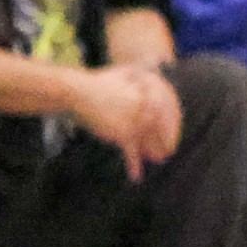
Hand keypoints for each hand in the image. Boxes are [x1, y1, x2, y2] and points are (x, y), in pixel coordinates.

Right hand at [69, 63, 184, 171]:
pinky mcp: (123, 133)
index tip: (172, 135)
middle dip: (165, 143)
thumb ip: (136, 72)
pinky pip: (131, 152)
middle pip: (160, 131)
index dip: (172, 126)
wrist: (74, 92)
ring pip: (149, 143)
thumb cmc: (94, 83)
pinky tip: (136, 176)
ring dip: (153, 154)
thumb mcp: (118, 73)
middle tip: (165, 153)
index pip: (167, 113)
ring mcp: (135, 122)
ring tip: (156, 160)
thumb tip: (150, 70)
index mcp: (146, 94)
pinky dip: (133, 165)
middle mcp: (144, 108)